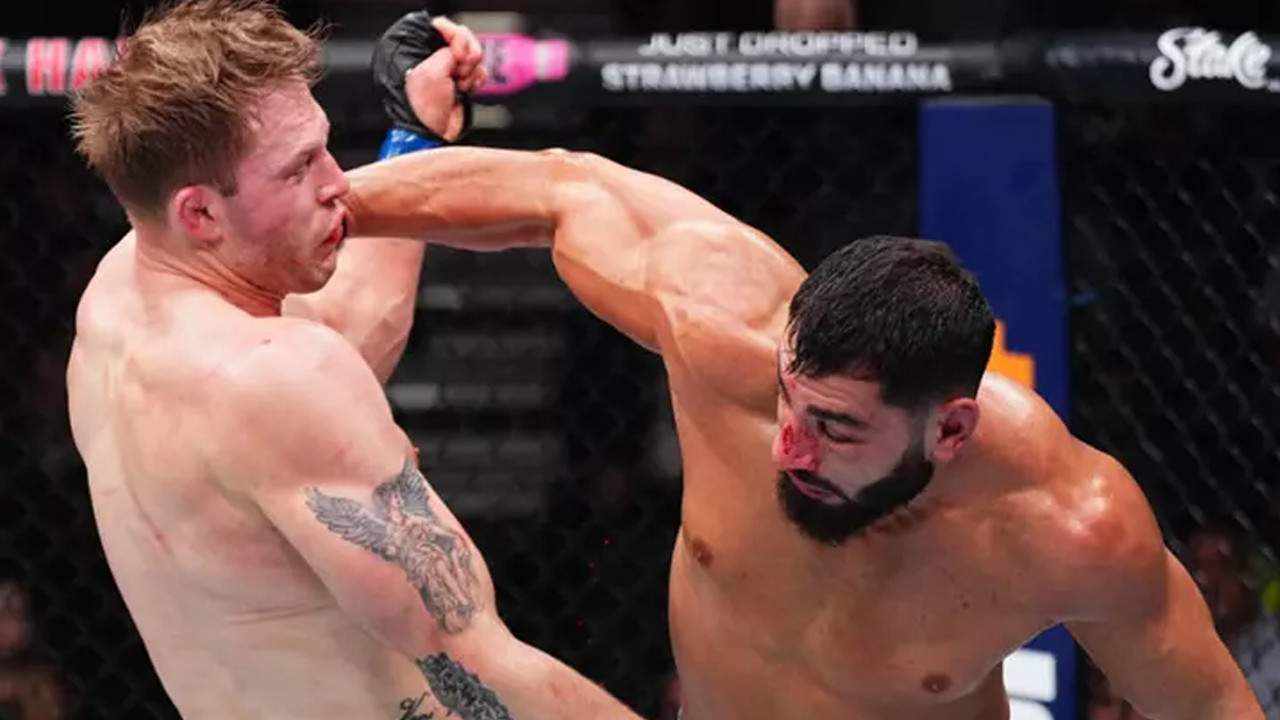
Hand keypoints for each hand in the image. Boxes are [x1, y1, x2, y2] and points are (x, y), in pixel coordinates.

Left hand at [405, 17, 486, 140]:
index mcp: (421, 51)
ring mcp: (450, 70)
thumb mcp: (432, 72)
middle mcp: (435, 58)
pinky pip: (479, 71)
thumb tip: (460, 48)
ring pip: (474, 56)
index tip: (458, 52)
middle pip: (463, 39)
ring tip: (460, 84)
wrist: (433, 133)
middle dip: (468, 55)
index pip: (443, 27)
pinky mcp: (462, 83)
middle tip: (460, 69)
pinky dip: (477, 79)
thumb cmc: (424, 106)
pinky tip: (467, 89)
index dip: (457, 36)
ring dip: (471, 70)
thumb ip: (448, 51)